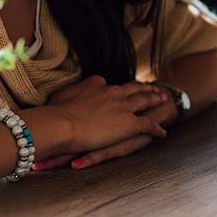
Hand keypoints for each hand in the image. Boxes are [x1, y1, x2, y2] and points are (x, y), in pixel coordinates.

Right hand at [34, 76, 169, 169]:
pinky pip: (148, 124)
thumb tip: (68, 95)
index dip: (118, 88)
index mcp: (97, 84)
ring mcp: (123, 107)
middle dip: (144, 88)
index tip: (122, 89)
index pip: (111, 85)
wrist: (61, 123)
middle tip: (155, 88)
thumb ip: (70, 94)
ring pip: (144, 100)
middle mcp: (113, 92)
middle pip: (133, 88)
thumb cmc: (54, 113)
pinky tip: (162, 132)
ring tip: (163, 100)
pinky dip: (156, 128)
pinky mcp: (129, 123)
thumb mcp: (61, 96)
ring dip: (155, 99)